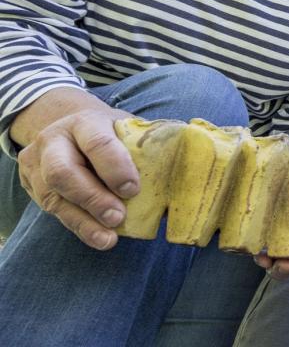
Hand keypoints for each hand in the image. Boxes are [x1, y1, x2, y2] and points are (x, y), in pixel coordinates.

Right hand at [17, 105, 138, 249]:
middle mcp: (54, 141)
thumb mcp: (126, 129)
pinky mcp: (31, 185)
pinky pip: (53, 210)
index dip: (115, 167)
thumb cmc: (108, 132)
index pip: (97, 143)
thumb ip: (148, 147)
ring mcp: (37, 164)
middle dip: (92, 198)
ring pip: (54, 197)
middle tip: (118, 217)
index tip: (133, 189)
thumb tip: (186, 175)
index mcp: (84, 122)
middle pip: (63, 172)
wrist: (67, 127)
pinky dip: (78, 226)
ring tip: (108, 238)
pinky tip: (97, 237)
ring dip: (83, 221)